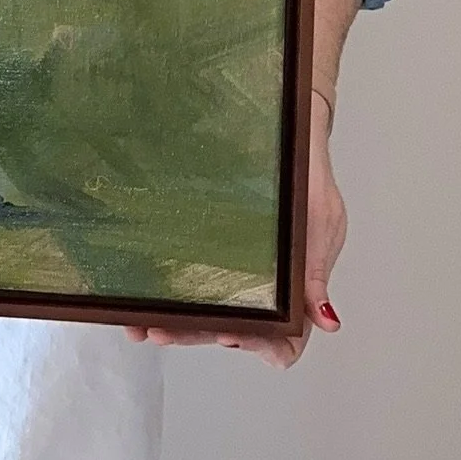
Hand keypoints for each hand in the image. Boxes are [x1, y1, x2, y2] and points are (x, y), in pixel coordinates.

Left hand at [124, 0, 358, 366]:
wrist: (283, 115)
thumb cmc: (307, 164)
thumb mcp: (321, 213)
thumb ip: (316, 263)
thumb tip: (325, 319)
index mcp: (296, 281)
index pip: (281, 340)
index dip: (253, 344)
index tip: (226, 335)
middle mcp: (260, 280)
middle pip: (229, 331)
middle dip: (192, 335)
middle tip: (157, 330)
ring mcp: (230, 263)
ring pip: (203, 311)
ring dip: (173, 322)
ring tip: (138, 322)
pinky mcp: (205, 242)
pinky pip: (184, 277)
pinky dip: (162, 291)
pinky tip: (135, 290)